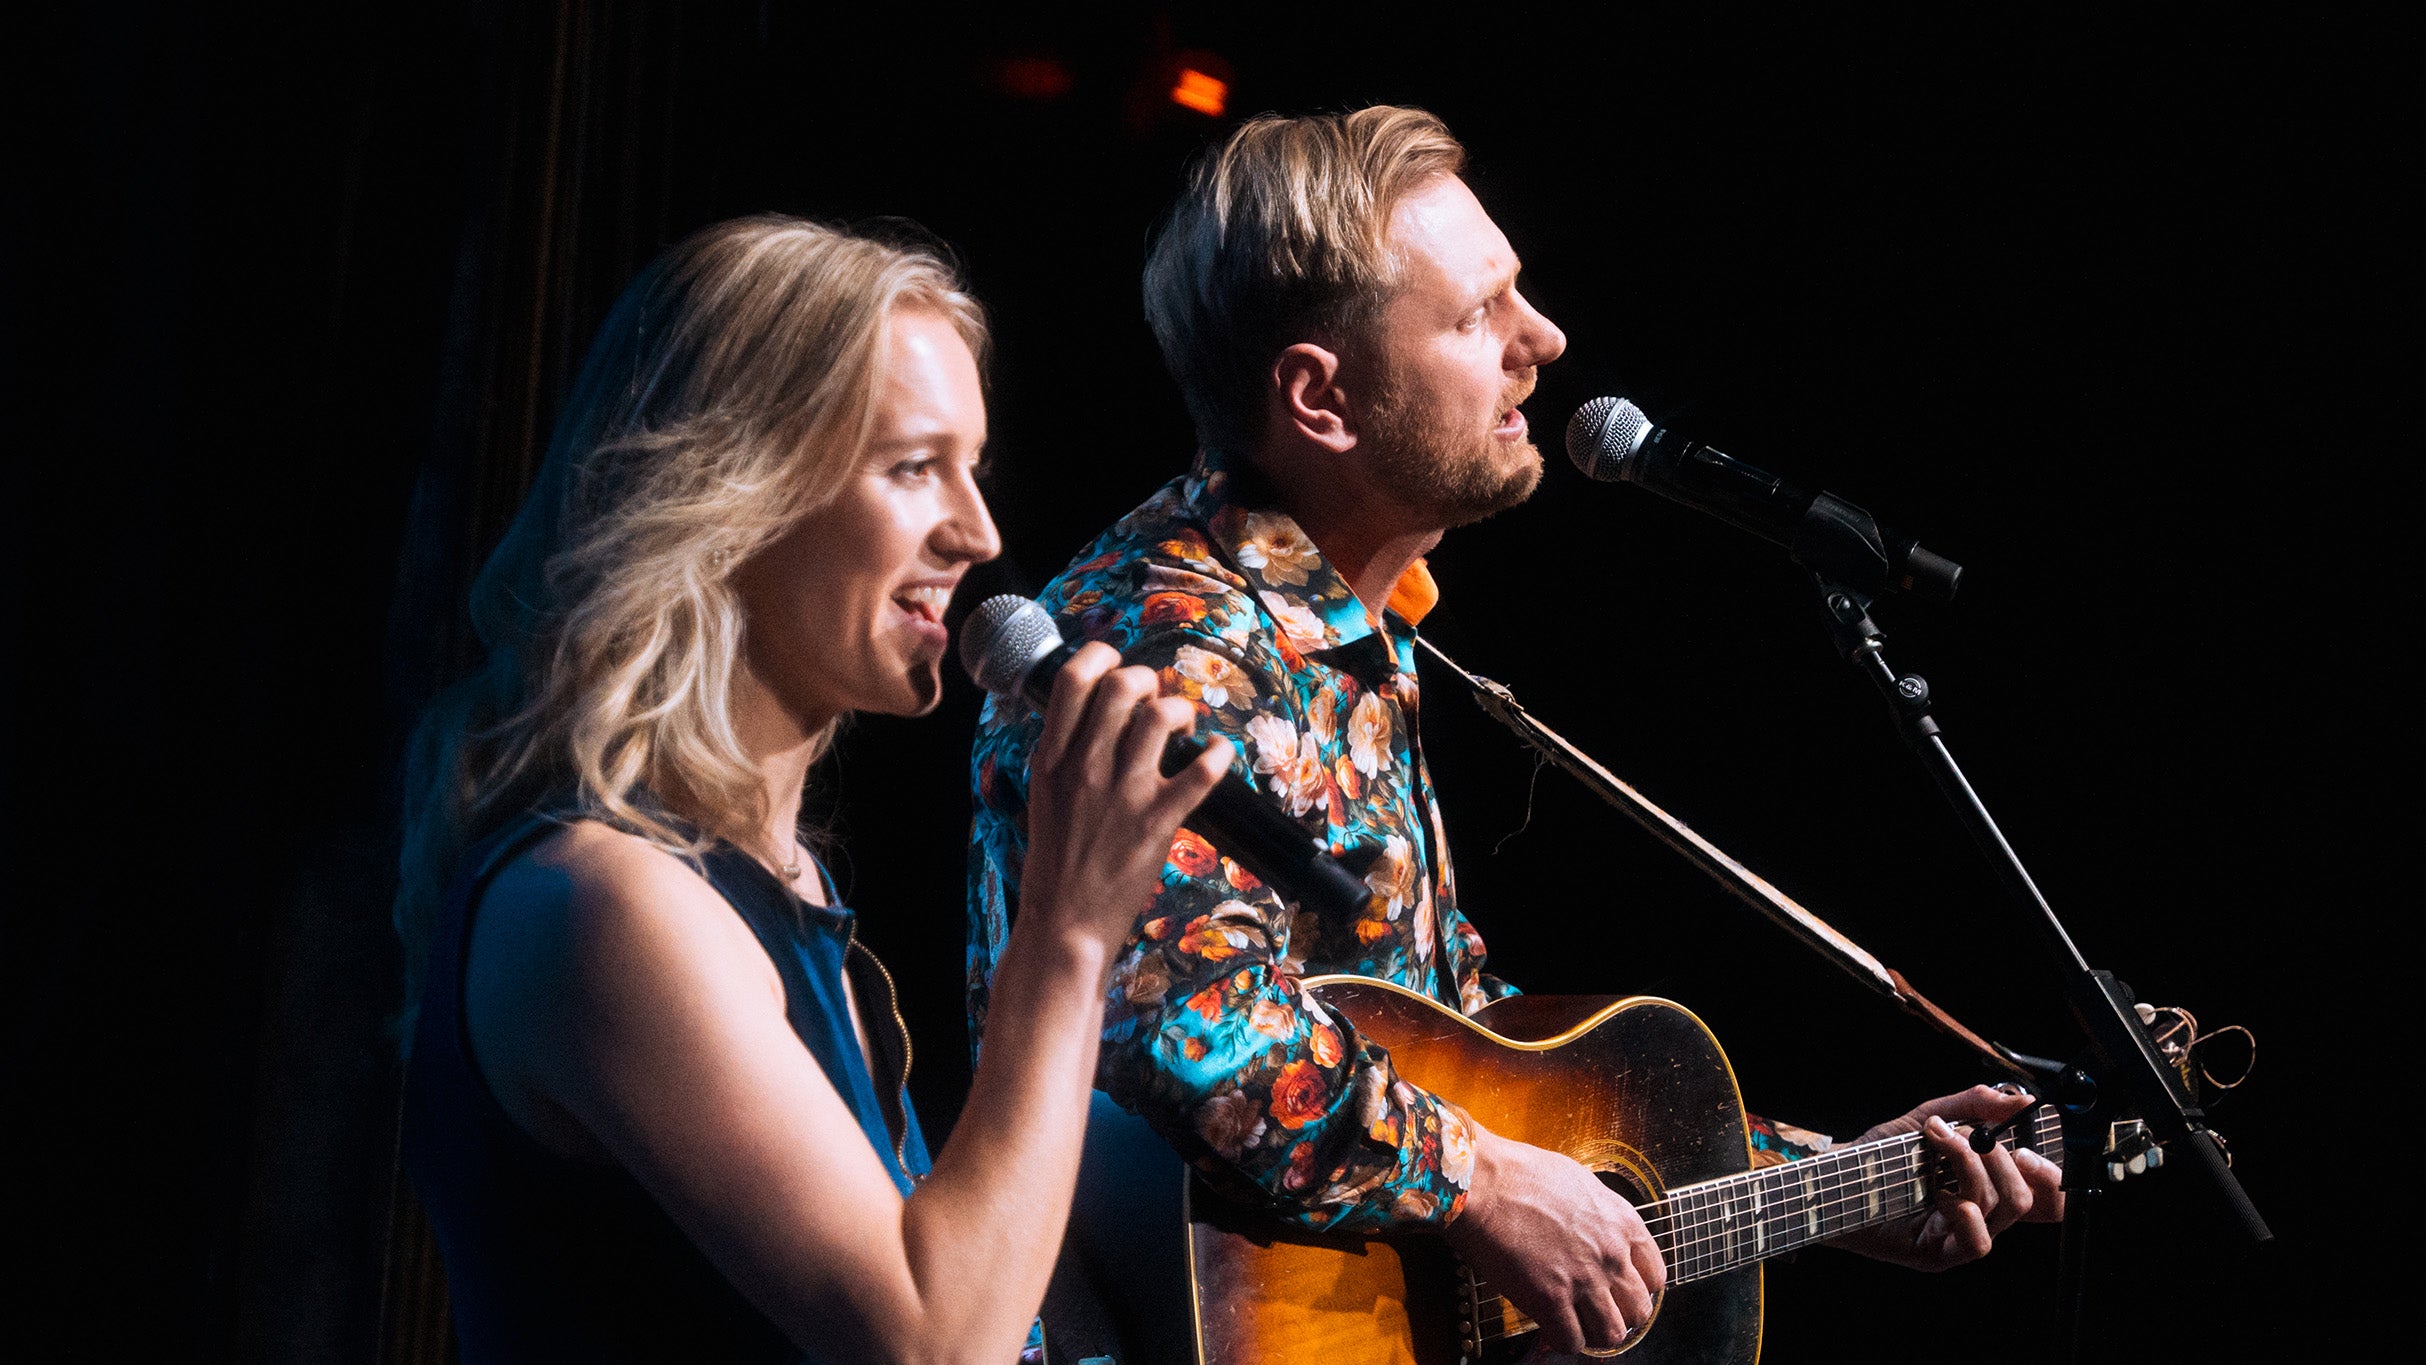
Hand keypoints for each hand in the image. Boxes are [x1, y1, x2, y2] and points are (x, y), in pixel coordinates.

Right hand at [1019, 642, 1229, 951]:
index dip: (1101, 658)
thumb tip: (1094, 714)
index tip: (1115, 665)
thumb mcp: (1044, 795)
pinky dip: (1218, 754)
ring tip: (1184, 726)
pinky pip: (1201, 771)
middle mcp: (1086, 767)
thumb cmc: (1055, 860)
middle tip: (1155, 700)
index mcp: (1052, 758)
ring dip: (1181, 709)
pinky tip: (1217, 753)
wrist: (1065, 920)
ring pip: (1161, 715)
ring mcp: (1123, 792)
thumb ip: (1064, 753)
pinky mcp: (1157, 821)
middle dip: (1147, 680)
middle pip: (1123, 686)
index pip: (1073, 680)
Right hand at [1443, 1125, 1665, 1355]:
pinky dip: (1563, 1339)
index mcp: (1621, 1223)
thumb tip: (1596, 1228)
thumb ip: (1598, 1213)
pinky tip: (1550, 1325)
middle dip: (1620, 1313)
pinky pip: (1571, 1341)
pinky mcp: (1549, 1299)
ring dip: (1595, 1332)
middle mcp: (1610, 1255)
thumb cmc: (1520, 1173)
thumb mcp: (1580, 1182)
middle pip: (1639, 1310)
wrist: (1483, 1181)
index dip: (1638, 1287)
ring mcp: (1582, 1280)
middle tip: (1599, 1310)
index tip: (1621, 1289)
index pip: (1655, 1274)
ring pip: (1612, 1333)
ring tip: (1578, 1323)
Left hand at [1825, 1084, 2065, 1270]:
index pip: (2044, 1193)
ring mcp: (1960, 1236)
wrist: (1833, 1178)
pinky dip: (1967, 1214)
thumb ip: (1972, 1106)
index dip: (2052, 1175)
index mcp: (1986, 1186)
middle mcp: (1980, 1214)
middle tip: (1976, 1137)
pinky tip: (1942, 1196)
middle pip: (2027, 1198)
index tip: (2029, 1145)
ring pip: (2000, 1209)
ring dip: (1973, 1166)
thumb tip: (2019, 1099)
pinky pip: (1977, 1244)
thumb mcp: (1927, 1119)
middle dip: (2003, 1159)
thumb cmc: (1879, 1154)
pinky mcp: (1939, 1253)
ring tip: (1939, 1144)